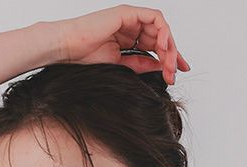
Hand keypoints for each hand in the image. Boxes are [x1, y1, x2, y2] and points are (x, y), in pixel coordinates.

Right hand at [49, 5, 190, 85]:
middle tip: (174, 74)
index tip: (177, 72)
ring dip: (169, 46)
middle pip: (161, 37)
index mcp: (129, 37)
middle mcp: (132, 25)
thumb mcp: (122, 65)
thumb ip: (141, 63)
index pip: (156, 45)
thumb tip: (161, 67)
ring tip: (170, 64)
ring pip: (161, 28)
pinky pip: (154, 18)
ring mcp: (131, 18)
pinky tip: (163, 47)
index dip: (169, 58)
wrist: (69, 48)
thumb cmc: (86, 56)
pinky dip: (163, 31)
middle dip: (172, 55)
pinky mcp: (129, 12)